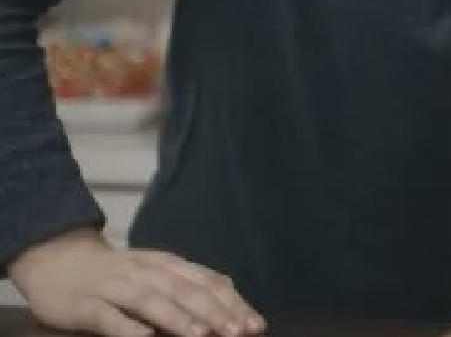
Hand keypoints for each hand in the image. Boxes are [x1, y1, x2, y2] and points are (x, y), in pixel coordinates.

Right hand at [8, 229, 265, 336]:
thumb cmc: (117, 273)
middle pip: (184, 290)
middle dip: (214, 311)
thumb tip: (232, 294)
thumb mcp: (157, 271)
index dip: (233, 304)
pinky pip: (107, 316)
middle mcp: (145, 271)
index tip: (255, 324)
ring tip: (201, 335)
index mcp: (167, 264)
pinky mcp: (85, 304)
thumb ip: (190, 282)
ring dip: (178, 318)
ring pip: (150, 300)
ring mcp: (114, 286)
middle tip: (237, 332)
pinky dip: (127, 326)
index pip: (207, 282)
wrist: (56, 261)